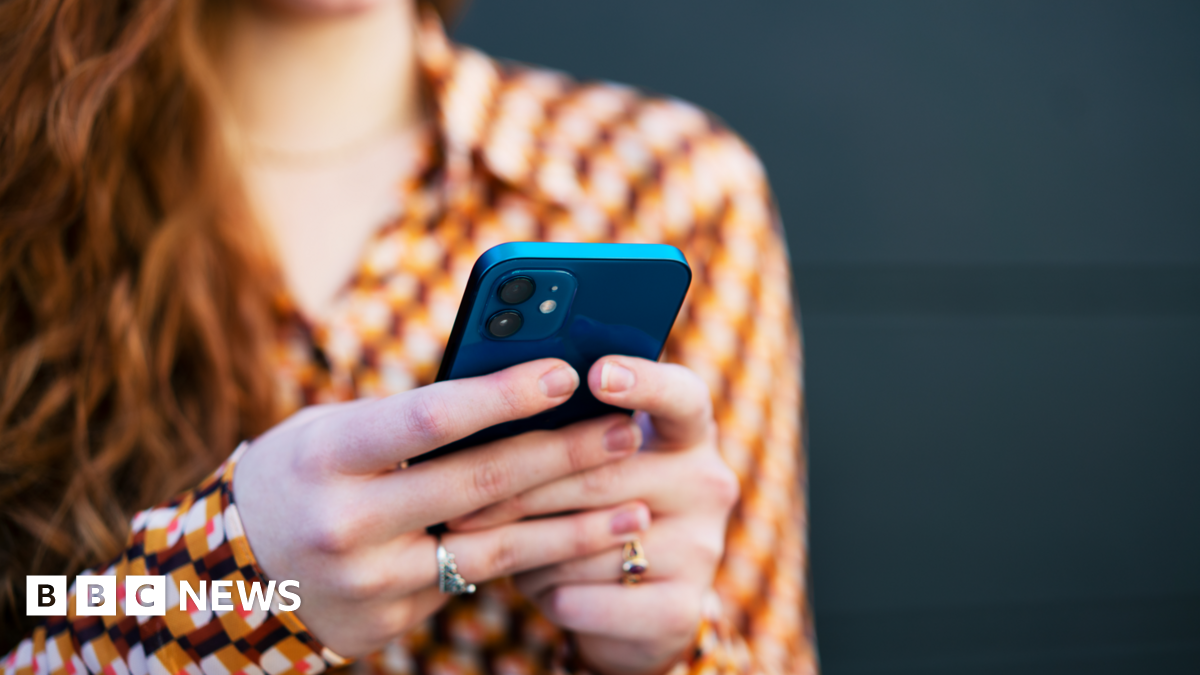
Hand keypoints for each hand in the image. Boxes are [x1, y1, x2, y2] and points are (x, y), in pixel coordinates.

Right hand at [233, 358, 651, 656]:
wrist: (230, 579)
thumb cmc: (295, 477)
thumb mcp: (329, 432)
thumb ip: (406, 419)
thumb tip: (508, 389)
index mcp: (328, 456)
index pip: (430, 419)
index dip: (504, 395)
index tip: (567, 372)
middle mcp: (347, 523)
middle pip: (479, 483)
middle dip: (564, 455)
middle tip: (625, 430)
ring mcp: (371, 581)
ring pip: (495, 547)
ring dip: (574, 526)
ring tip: (637, 505)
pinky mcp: (391, 620)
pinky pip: (473, 580)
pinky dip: (533, 559)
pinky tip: (583, 543)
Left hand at [448, 356, 739, 674]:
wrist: (630, 611)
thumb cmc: (589, 509)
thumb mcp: (589, 462)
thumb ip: (564, 430)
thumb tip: (488, 406)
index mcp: (689, 433)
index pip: (680, 396)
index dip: (642, 382)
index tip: (596, 372)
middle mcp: (707, 484)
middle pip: (604, 475)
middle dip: (522, 488)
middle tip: (458, 494)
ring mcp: (701, 549)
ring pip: (585, 543)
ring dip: (527, 549)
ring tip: (495, 546)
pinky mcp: (681, 610)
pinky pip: (586, 597)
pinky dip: (547, 593)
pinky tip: (535, 586)